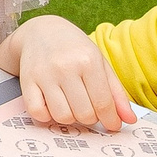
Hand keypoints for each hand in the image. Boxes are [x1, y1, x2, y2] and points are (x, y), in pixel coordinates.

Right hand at [0, 15, 135, 132]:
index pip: (103, 103)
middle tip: (89, 109)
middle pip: (84, 114)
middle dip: (90, 118)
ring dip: (70, 118)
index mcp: (88, 61)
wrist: (42, 31)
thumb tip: (129, 120)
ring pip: (62, 116)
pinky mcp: (27, 81)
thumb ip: (116, 93)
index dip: (110, 120)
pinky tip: (52, 106)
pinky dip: (47, 116)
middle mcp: (65, 67)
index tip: (112, 125)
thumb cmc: (74, 49)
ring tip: (71, 106)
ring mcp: (44, 74)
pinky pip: (37, 112)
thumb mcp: (100, 63)